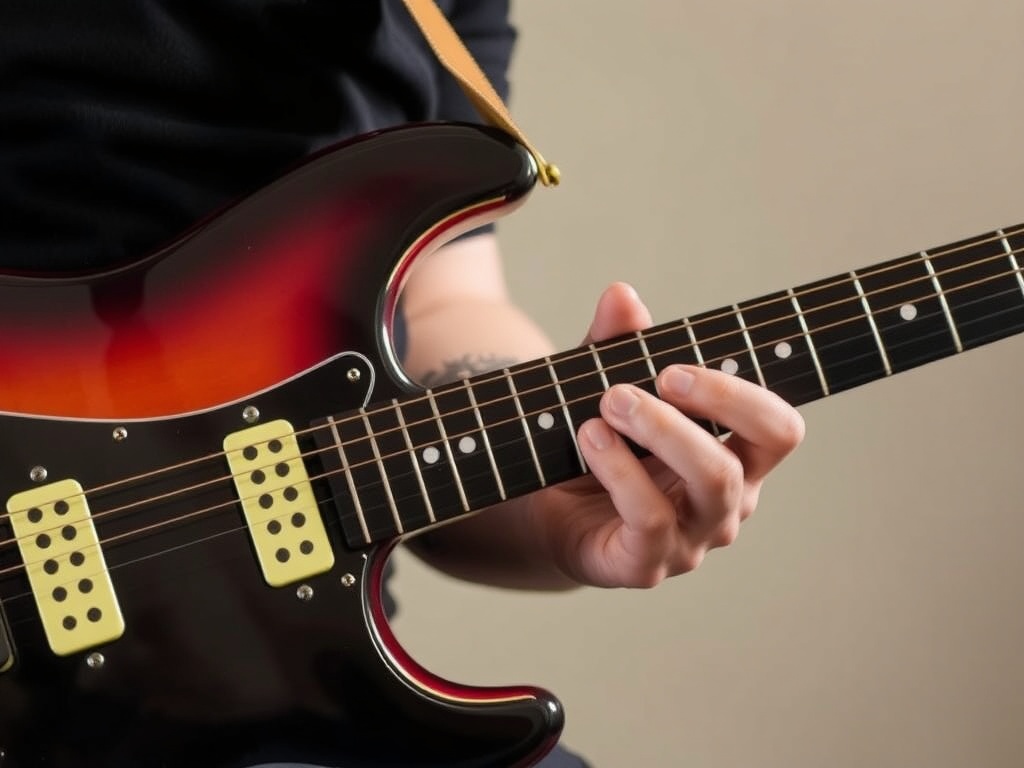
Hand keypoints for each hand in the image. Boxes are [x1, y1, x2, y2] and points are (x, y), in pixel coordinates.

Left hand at [526, 283, 804, 587]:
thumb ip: (614, 343)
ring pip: (711, 485)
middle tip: (636, 381)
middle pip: (749, 453)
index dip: (741, 394)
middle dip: (704, 403)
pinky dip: (620, 472)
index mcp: (733, 458)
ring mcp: (691, 539)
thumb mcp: (599, 383)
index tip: (677, 367)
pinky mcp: (646, 564)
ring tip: (607, 404)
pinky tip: (590, 440)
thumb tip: (621, 294)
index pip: (778, 429)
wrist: (542, 510)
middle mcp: (723, 503)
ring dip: (660, 431)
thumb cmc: (593, 444)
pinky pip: (651, 521)